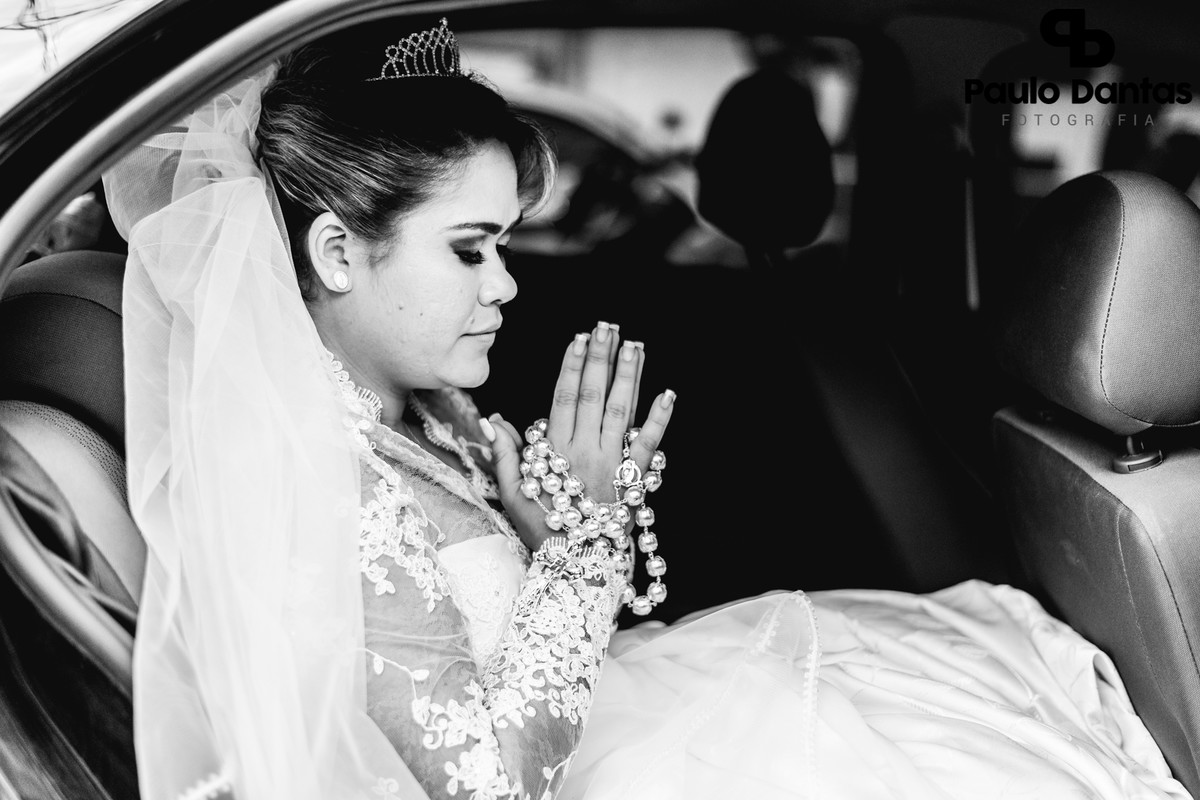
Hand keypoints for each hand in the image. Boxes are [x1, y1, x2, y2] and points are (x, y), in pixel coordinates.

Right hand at [484, 322, 674, 551]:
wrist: (576, 564)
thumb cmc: (541, 528)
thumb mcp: (512, 492)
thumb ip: (504, 453)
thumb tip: (492, 419)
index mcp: (555, 452)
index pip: (564, 397)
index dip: (571, 365)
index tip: (579, 338)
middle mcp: (585, 451)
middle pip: (594, 395)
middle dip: (601, 358)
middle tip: (607, 327)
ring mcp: (611, 463)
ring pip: (621, 411)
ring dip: (629, 376)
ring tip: (635, 345)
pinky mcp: (633, 479)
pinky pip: (649, 444)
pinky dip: (660, 419)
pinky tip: (669, 394)